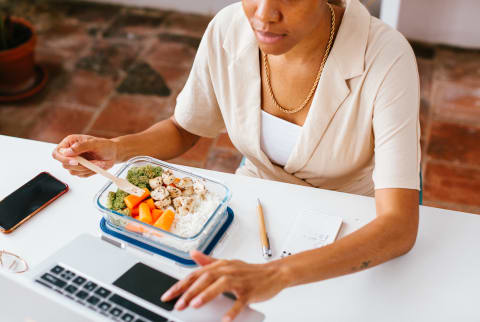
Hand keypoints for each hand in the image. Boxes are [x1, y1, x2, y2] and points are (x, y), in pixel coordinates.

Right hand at [52, 134, 116, 176]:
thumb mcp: (94, 143)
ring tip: (97, 162)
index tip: (76, 161)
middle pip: (64, 164)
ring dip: (86, 169)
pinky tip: (96, 165)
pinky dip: (90, 172)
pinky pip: (80, 175)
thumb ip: (81, 146)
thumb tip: (67, 151)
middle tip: (91, 162)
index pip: (57, 153)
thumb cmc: (105, 146)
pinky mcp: (80, 170)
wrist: (112, 154)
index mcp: (70, 143)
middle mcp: (70, 153)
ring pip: (72, 171)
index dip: (63, 159)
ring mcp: (74, 162)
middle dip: (79, 165)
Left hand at [161, 251, 287, 320]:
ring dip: (206, 295)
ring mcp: (239, 280)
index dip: (180, 285)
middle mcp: (227, 270)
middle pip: (205, 279)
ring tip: (194, 305)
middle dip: (189, 292)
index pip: (195, 274)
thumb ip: (208, 261)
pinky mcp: (250, 291)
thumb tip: (192, 254)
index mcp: (220, 265)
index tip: (168, 296)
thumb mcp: (227, 264)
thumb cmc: (249, 271)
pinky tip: (224, 319)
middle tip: (178, 305)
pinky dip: (232, 310)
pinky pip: (240, 301)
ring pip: (220, 286)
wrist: (274, 273)